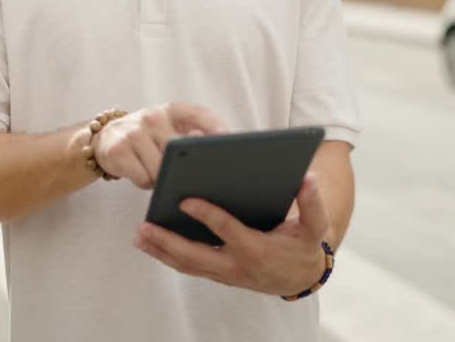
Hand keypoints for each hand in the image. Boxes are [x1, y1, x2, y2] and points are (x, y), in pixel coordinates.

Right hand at [94, 103, 228, 188]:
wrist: (106, 137)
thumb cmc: (149, 137)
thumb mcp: (170, 127)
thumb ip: (193, 134)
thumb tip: (222, 154)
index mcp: (172, 109)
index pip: (200, 115)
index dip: (217, 127)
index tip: (231, 141)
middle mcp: (154, 116)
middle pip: (181, 151)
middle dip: (188, 167)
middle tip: (190, 174)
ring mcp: (134, 132)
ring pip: (162, 169)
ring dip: (163, 178)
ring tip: (158, 170)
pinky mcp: (118, 150)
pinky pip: (144, 179)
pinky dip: (146, 183)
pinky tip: (141, 172)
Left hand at [134, 173, 330, 296]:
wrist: (301, 277)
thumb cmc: (303, 246)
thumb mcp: (315, 227)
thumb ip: (312, 203)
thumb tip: (307, 178)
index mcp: (258, 250)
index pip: (228, 231)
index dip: (207, 216)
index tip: (186, 199)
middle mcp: (237, 265)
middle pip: (197, 257)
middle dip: (168, 242)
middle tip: (144, 226)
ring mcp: (225, 273)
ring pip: (188, 265)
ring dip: (161, 251)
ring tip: (139, 233)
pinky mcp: (218, 274)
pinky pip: (189, 267)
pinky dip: (168, 256)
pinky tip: (150, 242)